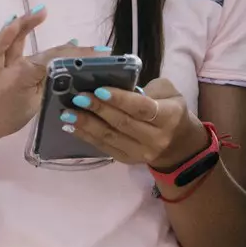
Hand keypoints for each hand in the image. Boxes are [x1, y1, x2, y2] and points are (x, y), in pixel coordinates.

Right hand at [0, 10, 69, 154]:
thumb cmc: (5, 111)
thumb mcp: (34, 97)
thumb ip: (49, 79)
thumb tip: (72, 61)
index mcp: (23, 69)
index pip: (47, 55)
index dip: (70, 51)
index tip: (97, 49)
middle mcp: (5, 67)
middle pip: (16, 42)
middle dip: (28, 25)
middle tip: (42, 10)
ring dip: (4, 37)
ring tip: (13, 22)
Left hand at [64, 76, 205, 168]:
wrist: (178, 145)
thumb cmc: (171, 110)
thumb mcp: (170, 92)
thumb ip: (149, 87)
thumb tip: (119, 86)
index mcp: (170, 117)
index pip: (141, 108)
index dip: (119, 99)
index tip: (99, 90)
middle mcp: (156, 138)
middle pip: (122, 123)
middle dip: (98, 109)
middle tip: (78, 98)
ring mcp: (141, 153)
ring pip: (110, 137)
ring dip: (86, 125)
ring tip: (68, 113)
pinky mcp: (128, 160)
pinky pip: (105, 148)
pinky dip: (87, 137)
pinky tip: (72, 127)